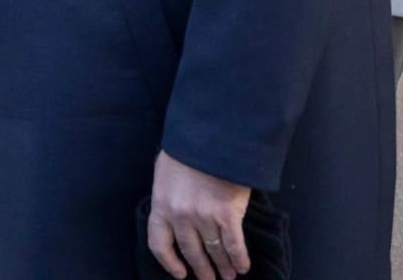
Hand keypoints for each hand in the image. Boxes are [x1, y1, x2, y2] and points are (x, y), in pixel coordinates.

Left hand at [147, 151, 251, 279]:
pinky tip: (243, 267)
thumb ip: (167, 195)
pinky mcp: (228, 215)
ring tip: (228, 276)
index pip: (159, 243)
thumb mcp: (165, 172)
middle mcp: (180, 216)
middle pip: (191, 252)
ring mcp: (204, 217)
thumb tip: (171, 210)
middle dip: (202, 270)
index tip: (180, 274)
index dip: (169, 263)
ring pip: (214, 252)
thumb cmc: (186, 150)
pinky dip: (239, 259)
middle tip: (209, 279)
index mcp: (161, 205)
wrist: (210, 138)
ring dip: (223, 267)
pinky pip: (234, 245)